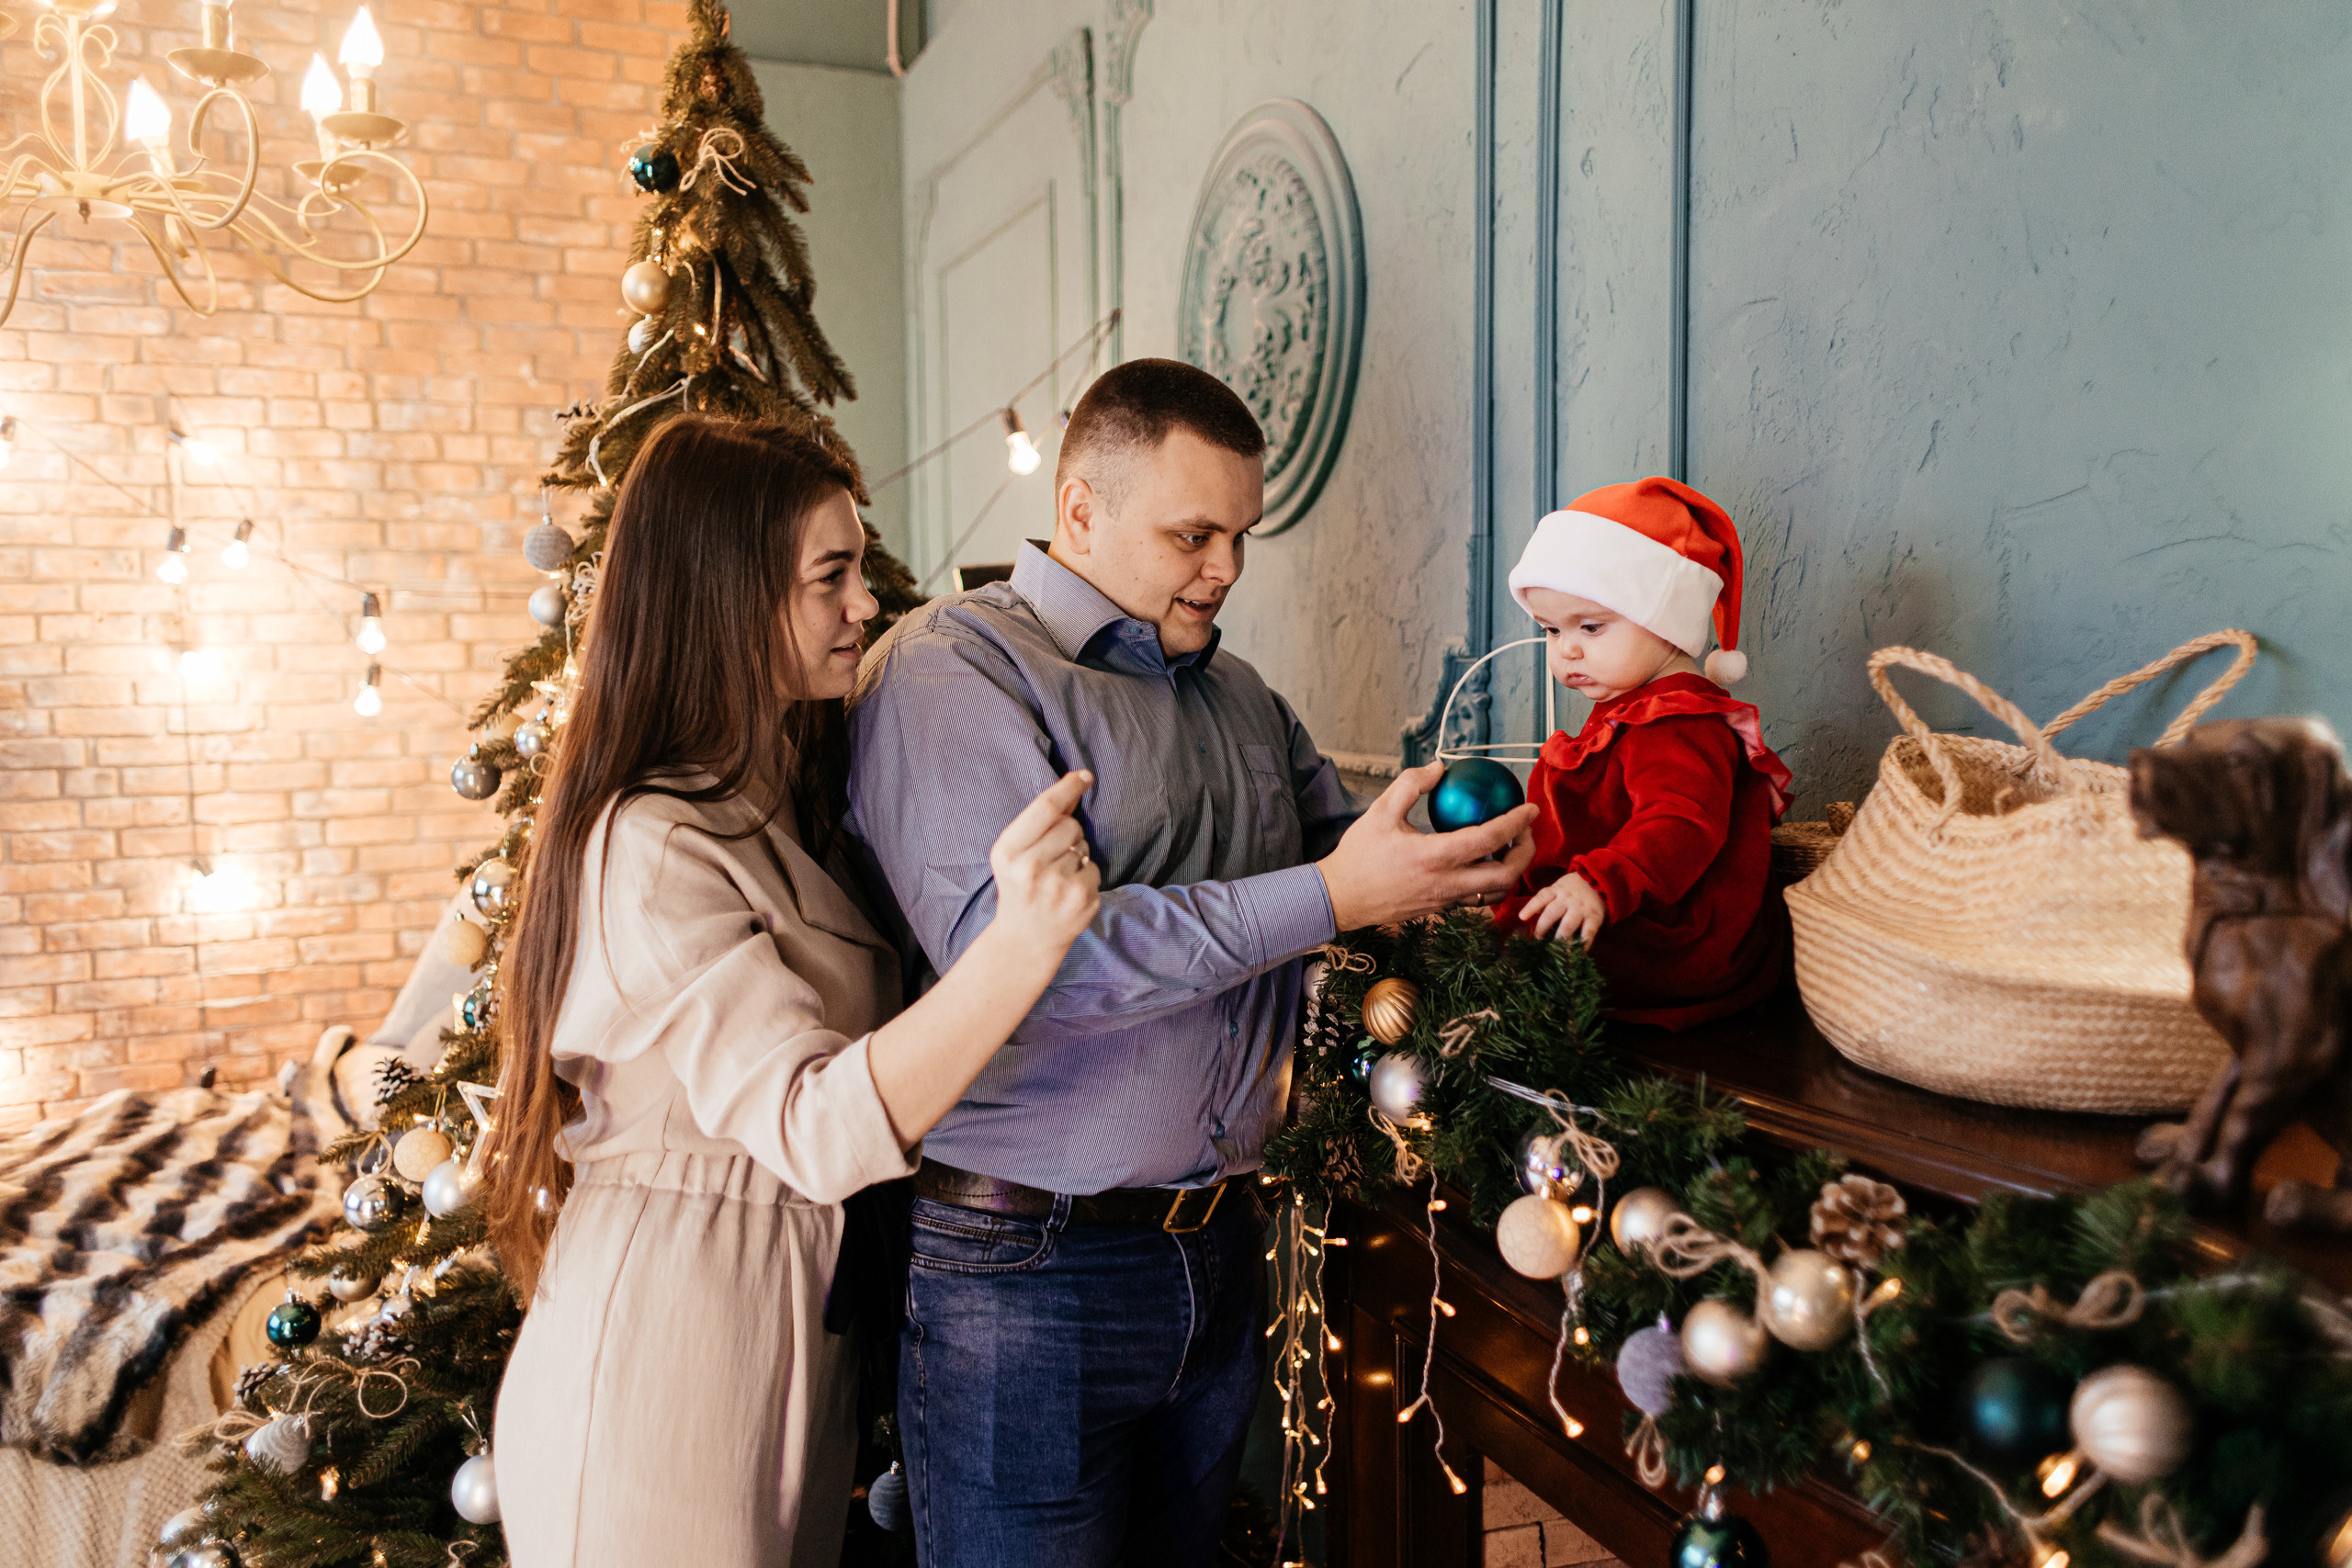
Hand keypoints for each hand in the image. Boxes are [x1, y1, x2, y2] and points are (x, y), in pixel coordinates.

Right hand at [987, 771, 1102, 952]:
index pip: (1046, 807)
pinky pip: (1095, 870)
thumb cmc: (1019, 886)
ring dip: (1076, 856)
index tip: (1085, 776)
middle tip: (1051, 857)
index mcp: (1008, 851)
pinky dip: (1086, 877)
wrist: (1024, 939)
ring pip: (1085, 847)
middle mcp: (1030, 868)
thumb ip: (1040, 820)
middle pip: (1070, 825)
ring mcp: (1058, 887)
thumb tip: (1077, 781)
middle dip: (1068, 833)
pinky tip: (1067, 893)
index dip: (1068, 787)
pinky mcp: (1082, 901)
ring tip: (1056, 878)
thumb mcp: (1013, 853)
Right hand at [1317, 761, 1538, 930]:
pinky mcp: (1439, 910)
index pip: (1489, 839)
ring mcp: (1444, 901)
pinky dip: (1488, 883)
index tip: (1530, 808)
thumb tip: (1439, 767)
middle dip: (1526, 853)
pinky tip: (1482, 864)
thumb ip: (1411, 784)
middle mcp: (1446, 883)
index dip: (1516, 823)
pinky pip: (1475, 900)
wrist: (1340, 898)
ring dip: (1511, 871)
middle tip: (1526, 833)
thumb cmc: (1358, 854)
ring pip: (1494, 893)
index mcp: (1435, 856)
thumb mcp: (1380, 811)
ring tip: (1509, 849)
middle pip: (1506, 875)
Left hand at [1518, 873, 1605, 947]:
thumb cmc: (1572, 889)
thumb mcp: (1557, 889)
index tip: (1522, 917)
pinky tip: (1578, 953)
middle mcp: (1567, 899)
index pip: (1541, 898)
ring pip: (1568, 924)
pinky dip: (1583, 944)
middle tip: (1538, 938)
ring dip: (1560, 938)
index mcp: (1556, 891)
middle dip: (1543, 927)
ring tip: (1555, 949)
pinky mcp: (1594, 917)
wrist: (1598, 881)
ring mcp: (1581, 909)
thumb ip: (1544, 901)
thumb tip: (1525, 915)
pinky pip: (1588, 932)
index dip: (1531, 907)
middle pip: (1552, 913)